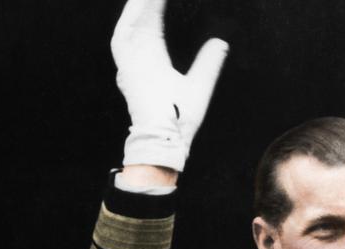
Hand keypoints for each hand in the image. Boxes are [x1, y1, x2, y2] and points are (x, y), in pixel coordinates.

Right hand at [112, 0, 228, 171]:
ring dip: (139, 5)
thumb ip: (208, 62)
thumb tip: (220, 42)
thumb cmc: (181, 120)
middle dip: (147, 1)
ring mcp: (132, 63)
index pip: (154, 26)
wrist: (169, 137)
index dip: (158, 7)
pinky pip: (124, 36)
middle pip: (142, 20)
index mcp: (153, 62)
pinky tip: (140, 2)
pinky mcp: (127, 68)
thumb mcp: (200, 83)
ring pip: (132, 24)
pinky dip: (131, 17)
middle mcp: (140, 60)